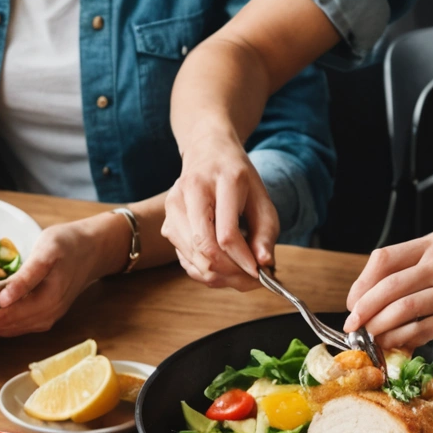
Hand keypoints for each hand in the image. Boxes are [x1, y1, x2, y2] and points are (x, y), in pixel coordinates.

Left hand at [0, 217, 118, 339]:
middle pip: (23, 322)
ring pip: (28, 326)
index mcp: (52, 294)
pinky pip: (34, 323)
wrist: (93, 247)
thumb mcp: (46, 250)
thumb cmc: (68, 243)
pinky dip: (17, 327)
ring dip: (6, 330)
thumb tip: (5, 298)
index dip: (1, 317)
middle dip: (0, 327)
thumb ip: (27, 275)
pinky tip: (5, 327)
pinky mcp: (56, 309)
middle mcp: (55, 307)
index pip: (21, 310)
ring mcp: (57, 311)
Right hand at [162, 132, 277, 289]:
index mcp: (221, 180)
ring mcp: (173, 207)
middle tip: (251, 280)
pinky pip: (186, 259)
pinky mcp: (166, 222)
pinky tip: (223, 266)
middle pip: (206, 249)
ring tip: (240, 274)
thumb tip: (263, 265)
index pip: (226, 234)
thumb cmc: (237, 177)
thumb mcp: (261, 198)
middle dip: (231, 273)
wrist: (206, 151)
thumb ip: (265, 232)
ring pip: (194, 258)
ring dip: (220, 276)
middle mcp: (191, 192)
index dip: (243, 260)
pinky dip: (206, 271)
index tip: (259, 274)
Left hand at [344, 232, 432, 349]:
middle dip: (364, 309)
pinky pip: (426, 329)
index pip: (384, 259)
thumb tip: (371, 300)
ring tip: (371, 339)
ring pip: (404, 309)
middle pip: (389, 286)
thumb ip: (415, 271)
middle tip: (353, 326)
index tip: (353, 303)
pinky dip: (404, 340)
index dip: (361, 284)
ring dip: (381, 328)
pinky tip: (394, 345)